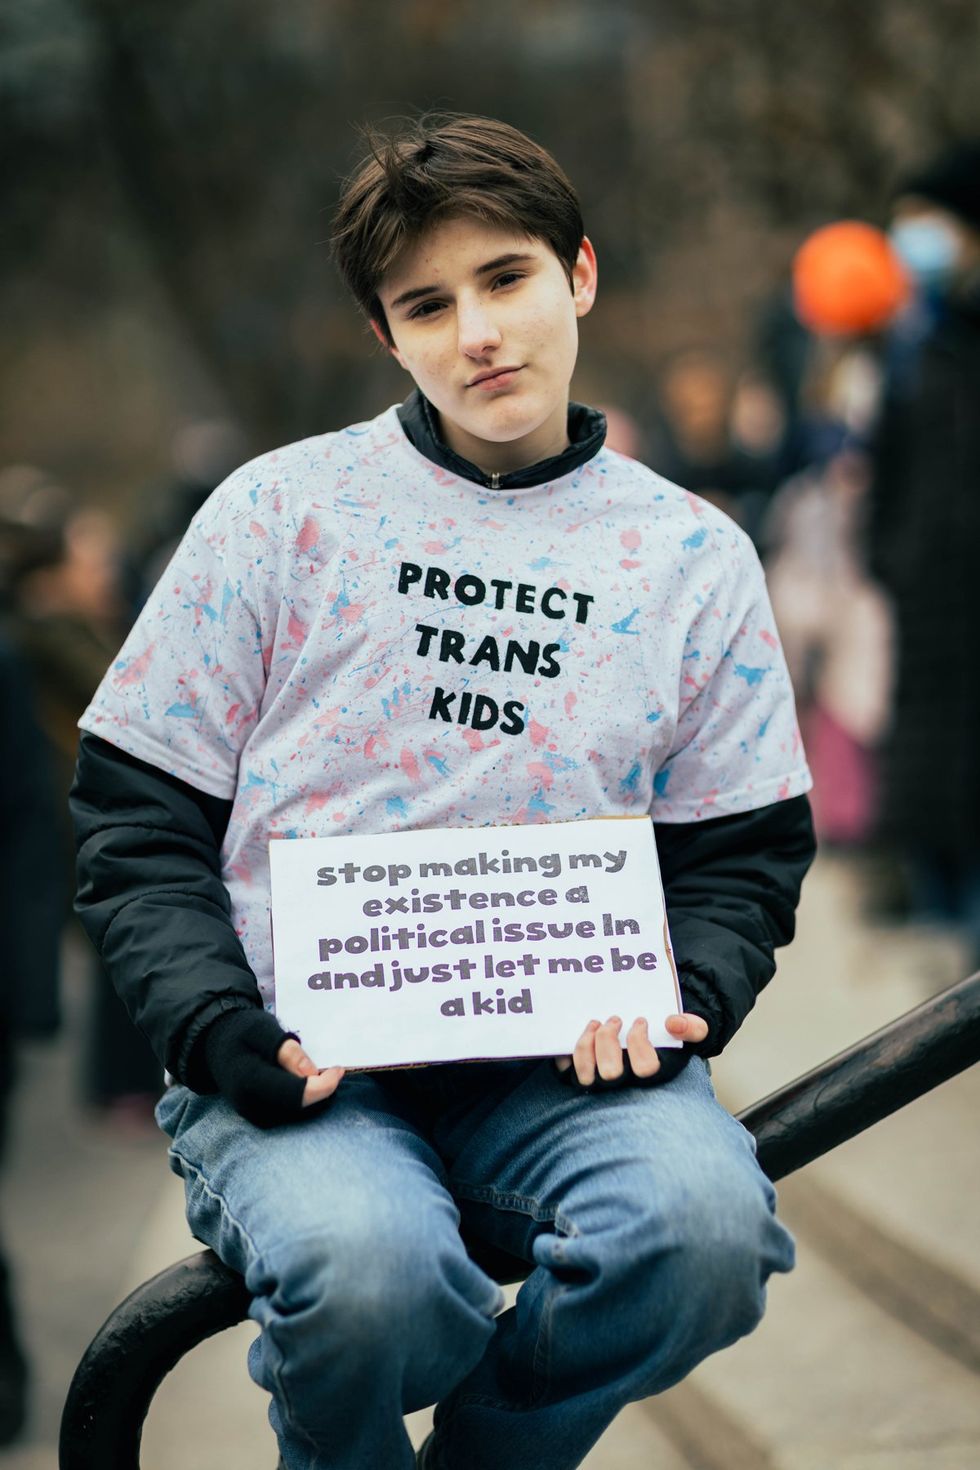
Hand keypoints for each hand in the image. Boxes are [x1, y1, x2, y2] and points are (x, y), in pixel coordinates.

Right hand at [203, 1007, 343, 1126]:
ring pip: (299, 1114)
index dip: (324, 1086)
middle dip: (322, 1090)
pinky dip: (304, 1099)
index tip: (338, 1068)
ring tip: (315, 1071)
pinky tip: (303, 1081)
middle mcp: (251, 1106)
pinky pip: (291, 1113)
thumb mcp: (263, 1030)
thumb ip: (288, 1051)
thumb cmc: (241, 1031)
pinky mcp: (260, 1118)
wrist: (216, 1045)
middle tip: (329, 1067)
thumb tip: (313, 1073)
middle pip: (301, 1108)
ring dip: (315, 1095)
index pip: (297, 1096)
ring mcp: (255, 1116)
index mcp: (250, 1082)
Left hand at [554, 1013, 708, 1089]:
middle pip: (610, 1074)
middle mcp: (625, 1086)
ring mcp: (600, 1085)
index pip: (645, 1069)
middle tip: (614, 1019)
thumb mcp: (691, 1031)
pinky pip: (565, 1071)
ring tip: (594, 1023)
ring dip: (585, 1045)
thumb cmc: (669, 1039)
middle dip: (608, 1042)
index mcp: (653, 1076)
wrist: (651, 1040)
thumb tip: (674, 1023)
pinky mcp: (578, 1078)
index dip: (639, 1042)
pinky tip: (577, 1034)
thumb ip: (693, 1027)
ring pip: (585, 1076)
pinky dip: (564, 1054)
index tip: (639, 1021)